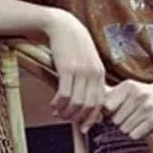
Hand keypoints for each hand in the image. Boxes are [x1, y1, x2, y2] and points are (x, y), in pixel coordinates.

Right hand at [44, 8, 105, 132]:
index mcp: (100, 72)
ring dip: (66, 112)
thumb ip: (91, 78)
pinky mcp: (67, 69)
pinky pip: (63, 94)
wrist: (63, 25)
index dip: (91, 117)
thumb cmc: (74, 44)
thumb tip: (88, 98)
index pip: (100, 102)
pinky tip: (53, 105)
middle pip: (88, 106)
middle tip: (67, 121)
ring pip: (76, 103)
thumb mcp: (88, 60)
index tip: (84, 126)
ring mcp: (81, 71)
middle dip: (78, 118)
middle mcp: (93, 73)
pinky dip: (58, 104)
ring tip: (58, 113)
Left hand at [104, 80, 152, 139]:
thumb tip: (86, 104)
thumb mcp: (124, 90)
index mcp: (128, 86)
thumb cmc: (138, 95)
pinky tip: (141, 124)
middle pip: (116, 120)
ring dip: (127, 127)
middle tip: (128, 114)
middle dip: (119, 120)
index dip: (109, 112)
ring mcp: (149, 107)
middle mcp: (140, 94)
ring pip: (125, 129)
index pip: (107, 107)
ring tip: (135, 118)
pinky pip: (135, 135)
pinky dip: (136, 133)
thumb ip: (106, 95)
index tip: (113, 110)